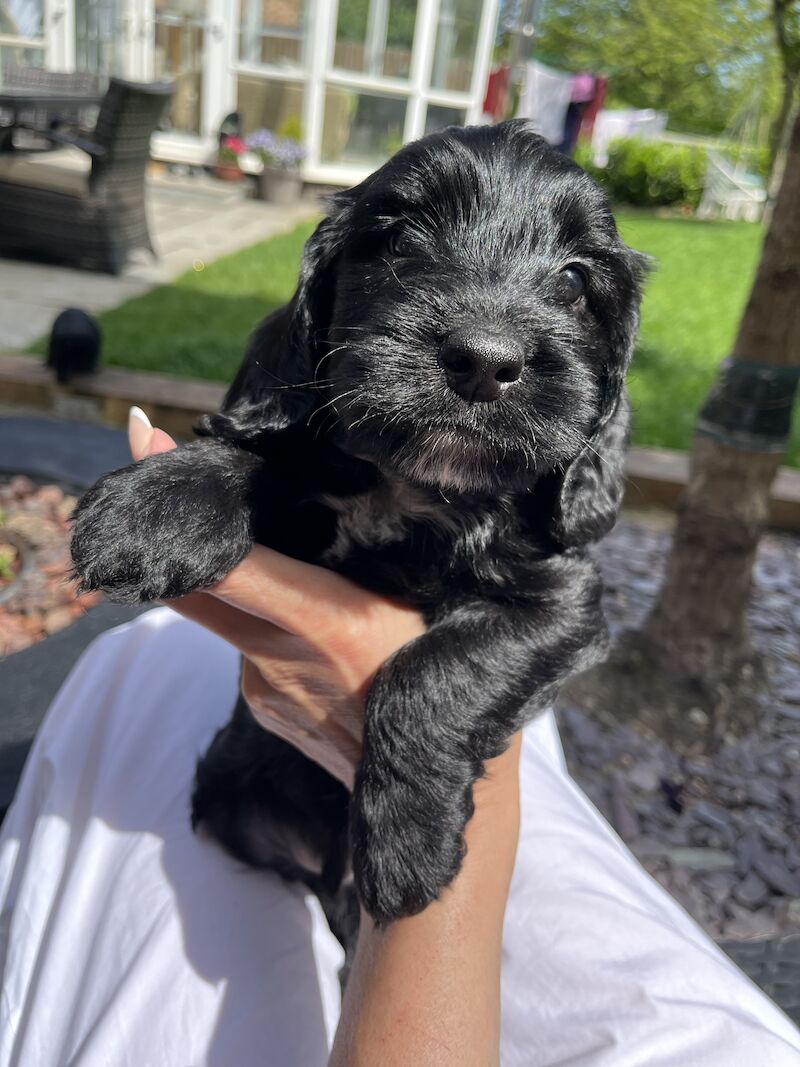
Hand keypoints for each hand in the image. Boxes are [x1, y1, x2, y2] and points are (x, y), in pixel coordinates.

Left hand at [127, 407, 424, 788]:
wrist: (425, 781)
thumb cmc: (436, 674)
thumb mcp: (411, 603)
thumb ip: (355, 563)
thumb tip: (310, 510)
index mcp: (327, 617)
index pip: (228, 562)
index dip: (181, 509)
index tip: (148, 441)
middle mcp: (279, 655)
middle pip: (191, 584)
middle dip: (165, 526)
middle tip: (152, 458)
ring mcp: (262, 688)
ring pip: (224, 614)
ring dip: (227, 580)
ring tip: (280, 566)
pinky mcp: (260, 707)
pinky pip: (246, 648)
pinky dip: (257, 624)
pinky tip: (307, 631)